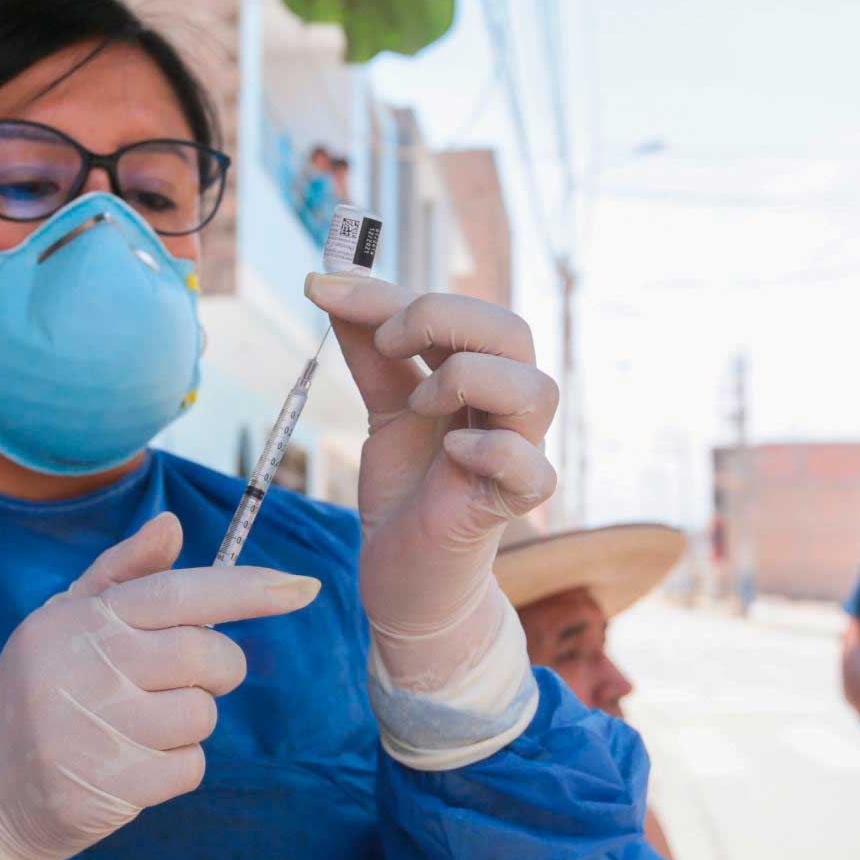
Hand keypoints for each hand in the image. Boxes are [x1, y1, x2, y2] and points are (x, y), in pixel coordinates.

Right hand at [0, 513, 319, 859]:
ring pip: (202, 715)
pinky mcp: (109, 785)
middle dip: (215, 669)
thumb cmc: (41, 691)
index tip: (302, 587)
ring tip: (137, 725)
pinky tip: (132, 763)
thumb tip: (173, 525)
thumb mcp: (64, 621)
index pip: (179, 593)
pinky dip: (175, 766)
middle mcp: (86, 669)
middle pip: (206, 657)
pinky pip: (189, 766)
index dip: (247, 589)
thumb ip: (123, 574)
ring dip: (187, 721)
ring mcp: (96, 730)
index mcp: (81, 620)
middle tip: (181, 679)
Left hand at [303, 273, 556, 764]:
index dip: (392, 291)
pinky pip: (532, 468)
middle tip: (385, 342)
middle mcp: (505, 410)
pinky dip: (491, 450)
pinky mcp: (510, 508)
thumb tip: (328, 281)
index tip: (324, 288)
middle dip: (443, 319)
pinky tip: (450, 455)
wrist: (404, 579)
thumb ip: (368, 350)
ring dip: (470, 377)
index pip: (462, 309)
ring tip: (418, 404)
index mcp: (479, 375)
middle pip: (512, 332)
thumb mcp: (382, 410)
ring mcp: (516, 457)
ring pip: (535, 390)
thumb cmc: (406, 490)